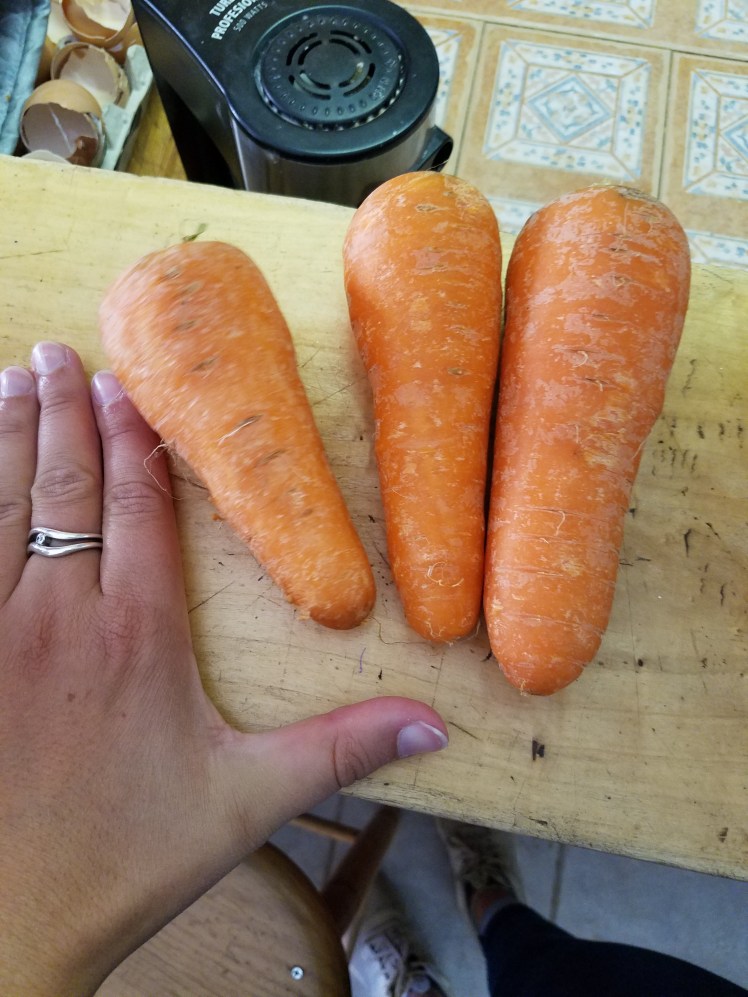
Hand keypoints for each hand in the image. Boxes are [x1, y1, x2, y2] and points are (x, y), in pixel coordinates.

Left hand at [0, 343, 447, 994]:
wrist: (13, 922)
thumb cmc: (129, 857)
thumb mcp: (248, 803)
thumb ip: (340, 749)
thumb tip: (435, 724)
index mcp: (138, 637)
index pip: (138, 510)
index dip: (133, 443)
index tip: (126, 389)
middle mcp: (60, 618)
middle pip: (64, 488)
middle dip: (65, 414)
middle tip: (59, 354)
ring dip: (8, 437)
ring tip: (14, 380)